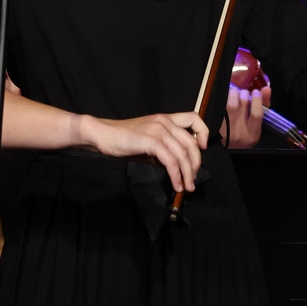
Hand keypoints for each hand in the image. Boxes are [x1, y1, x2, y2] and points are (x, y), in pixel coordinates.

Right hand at [81, 111, 209, 192]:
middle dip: (195, 164)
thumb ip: (164, 151)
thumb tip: (178, 168)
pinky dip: (176, 175)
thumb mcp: (149, 144)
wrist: (104, 135)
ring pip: (182, 154)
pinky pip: (170, 161)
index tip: (202, 148)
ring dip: (187, 174)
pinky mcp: (151, 141)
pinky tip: (176, 184)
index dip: (203, 132)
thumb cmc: (125, 141)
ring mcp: (158, 130)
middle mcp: (165, 122)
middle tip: (192, 180)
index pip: (194, 118)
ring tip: (186, 187)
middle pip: (191, 143)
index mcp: (166, 119)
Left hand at [225, 83, 270, 149]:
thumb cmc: (243, 136)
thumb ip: (263, 108)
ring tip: (235, 93)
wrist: (225, 150)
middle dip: (244, 94)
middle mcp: (240, 134)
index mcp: (252, 135)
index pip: (256, 114)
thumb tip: (266, 89)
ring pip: (231, 105)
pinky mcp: (216, 127)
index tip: (256, 92)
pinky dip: (225, 100)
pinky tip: (227, 99)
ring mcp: (226, 131)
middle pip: (243, 106)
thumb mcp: (256, 127)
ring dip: (234, 94)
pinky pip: (221, 108)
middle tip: (244, 92)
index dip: (257, 100)